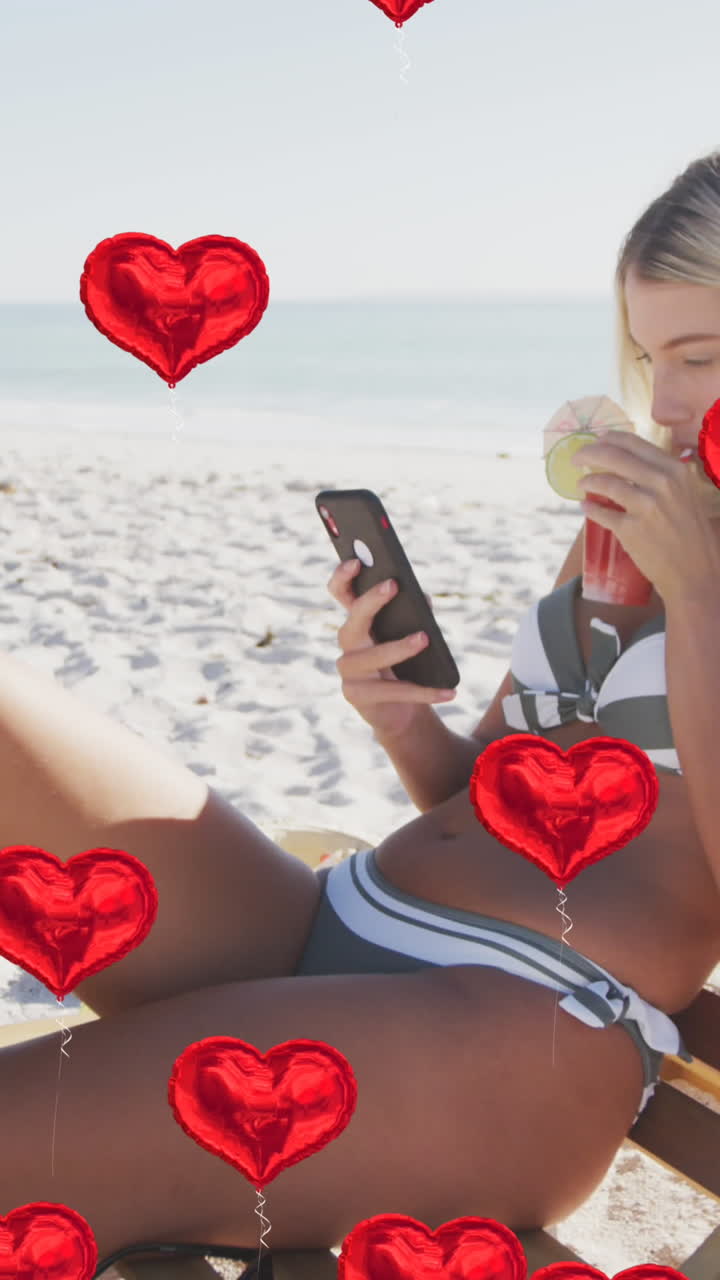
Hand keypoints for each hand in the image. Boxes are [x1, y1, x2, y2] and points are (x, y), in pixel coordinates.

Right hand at [327, 558, 455, 738]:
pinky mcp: (357, 696)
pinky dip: (424, 691)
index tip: (356, 561)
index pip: (340, 593)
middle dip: (371, 600)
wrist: (400, 711)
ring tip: (424, 638)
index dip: (342, 576)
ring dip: (399, 647)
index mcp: (358, 622)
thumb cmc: (406, 665)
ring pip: (373, 656)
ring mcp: (348, 671)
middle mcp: (347, 644)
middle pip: (353, 619)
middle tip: (393, 585)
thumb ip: (415, 614)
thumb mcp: (413, 635)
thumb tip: (422, 599)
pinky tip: (448, 692)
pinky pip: (392, 692)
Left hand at [573, 431, 719, 601]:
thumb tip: (628, 461)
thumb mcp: (686, 493)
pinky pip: (601, 513)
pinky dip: (590, 509)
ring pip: (604, 483)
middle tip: (576, 459)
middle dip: (588, 454)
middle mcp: (661, 483)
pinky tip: (586, 507)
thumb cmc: (692, 533)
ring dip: (587, 482)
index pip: (634, 443)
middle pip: (613, 457)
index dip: (609, 439)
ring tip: (581, 485)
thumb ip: (662, 476)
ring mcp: (645, 506)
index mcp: (675, 470)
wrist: (695, 572)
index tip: (596, 440)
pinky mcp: (631, 530)